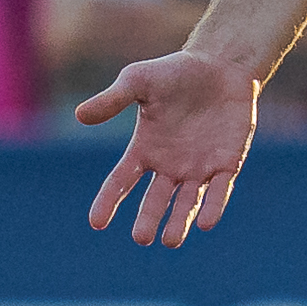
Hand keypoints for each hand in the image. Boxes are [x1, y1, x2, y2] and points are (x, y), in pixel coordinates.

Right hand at [78, 49, 261, 245]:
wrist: (220, 65)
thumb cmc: (175, 72)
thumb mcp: (139, 81)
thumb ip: (113, 99)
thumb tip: (79, 115)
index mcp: (145, 149)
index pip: (121, 181)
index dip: (108, 201)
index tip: (97, 222)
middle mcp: (170, 165)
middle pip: (155, 199)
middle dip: (148, 219)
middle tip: (141, 238)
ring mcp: (199, 167)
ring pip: (187, 202)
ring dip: (179, 222)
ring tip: (170, 240)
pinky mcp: (227, 163)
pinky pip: (219, 190)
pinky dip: (213, 206)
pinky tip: (206, 222)